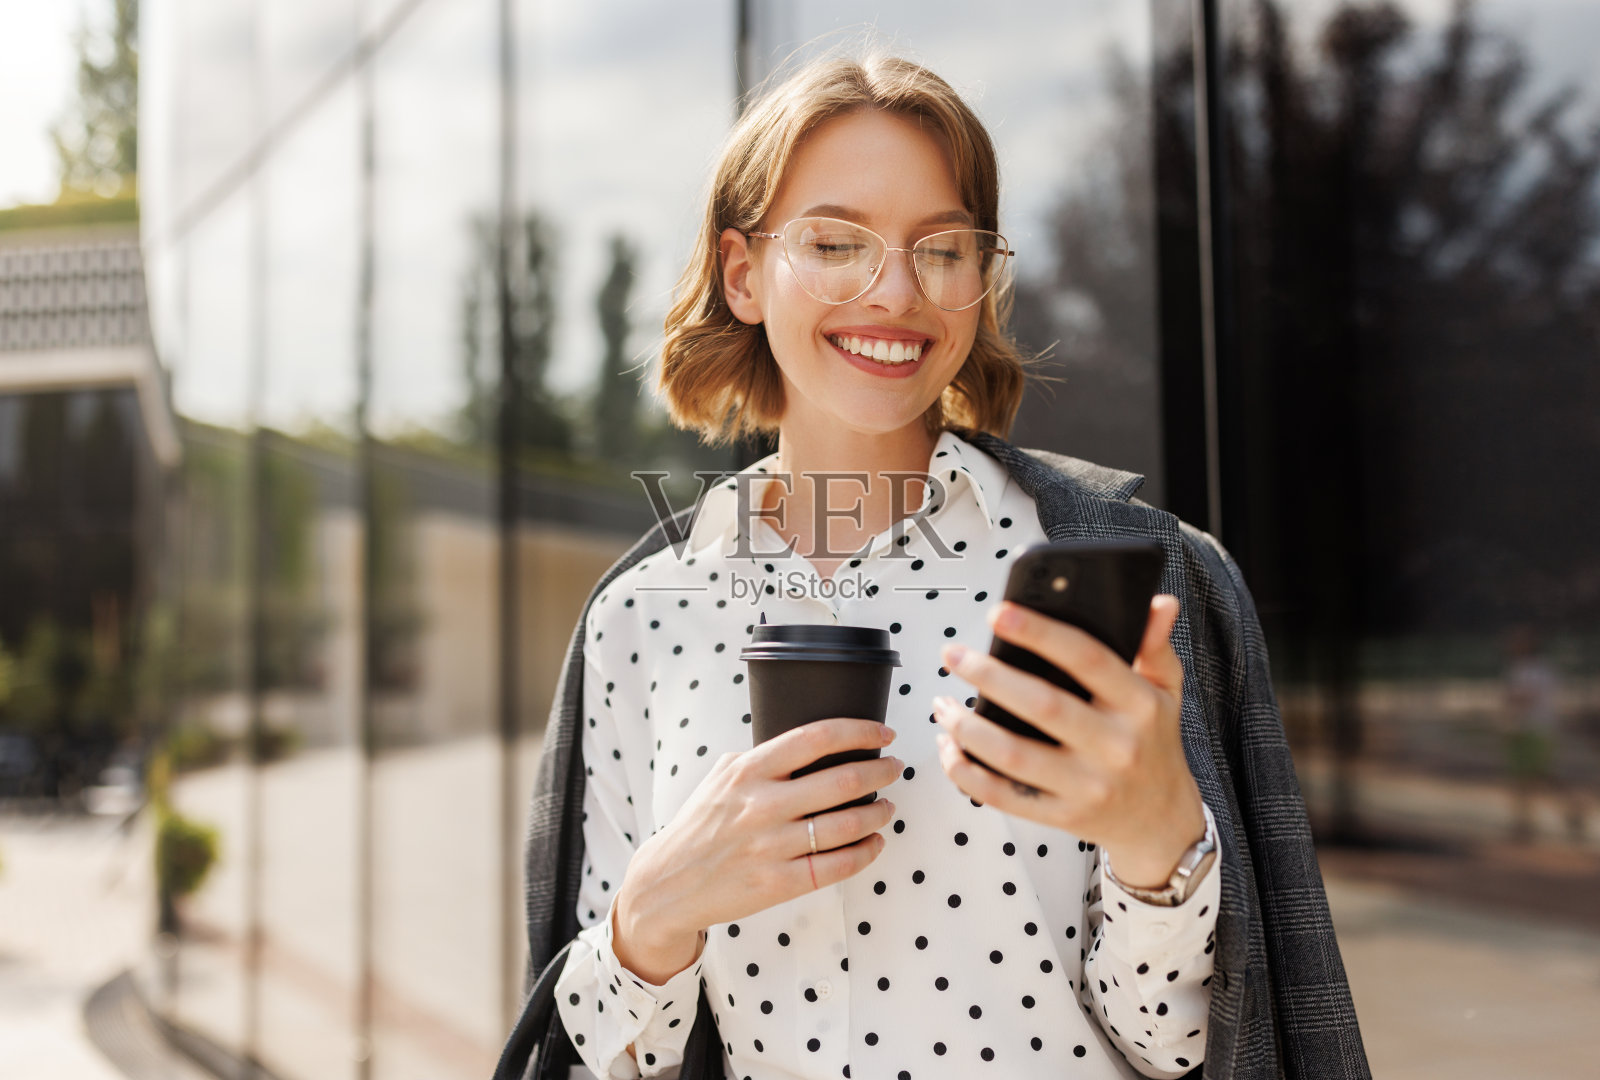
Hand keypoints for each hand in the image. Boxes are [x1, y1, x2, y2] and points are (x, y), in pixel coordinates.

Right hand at [613, 718, 900, 982]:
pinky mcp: (779, 883)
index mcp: (749, 771)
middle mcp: (763, 805)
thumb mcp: (720, 778)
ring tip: (888, 806)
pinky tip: (874, 843)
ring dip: (879, 812)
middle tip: (894, 767)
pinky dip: (866, 852)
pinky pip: (838, 866)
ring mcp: (772, 846)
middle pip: (844, 780)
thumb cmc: (699, 826)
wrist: (667, 883)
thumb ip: (760, 759)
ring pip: (848, 824)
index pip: (817, 738)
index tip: (883, 734)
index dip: (859, 731)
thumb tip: (807, 744)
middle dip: (882, 771)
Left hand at [932, 596, 1206, 888]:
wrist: (1161, 821)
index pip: (1087, 658)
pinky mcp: (1062, 816)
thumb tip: (1158, 603)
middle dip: (989, 676)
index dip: (1040, 633)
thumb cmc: (1153, 744)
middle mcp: (1116, 746)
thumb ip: (1154, 646)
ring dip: (967, 728)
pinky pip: (1003, 796)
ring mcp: (1088, 786)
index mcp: (1139, 705)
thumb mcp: (1166, 691)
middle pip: (1042, 705)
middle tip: (954, 656)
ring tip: (942, 703)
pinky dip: (966, 773)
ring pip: (1014, 755)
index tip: (999, 613)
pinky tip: (949, 748)